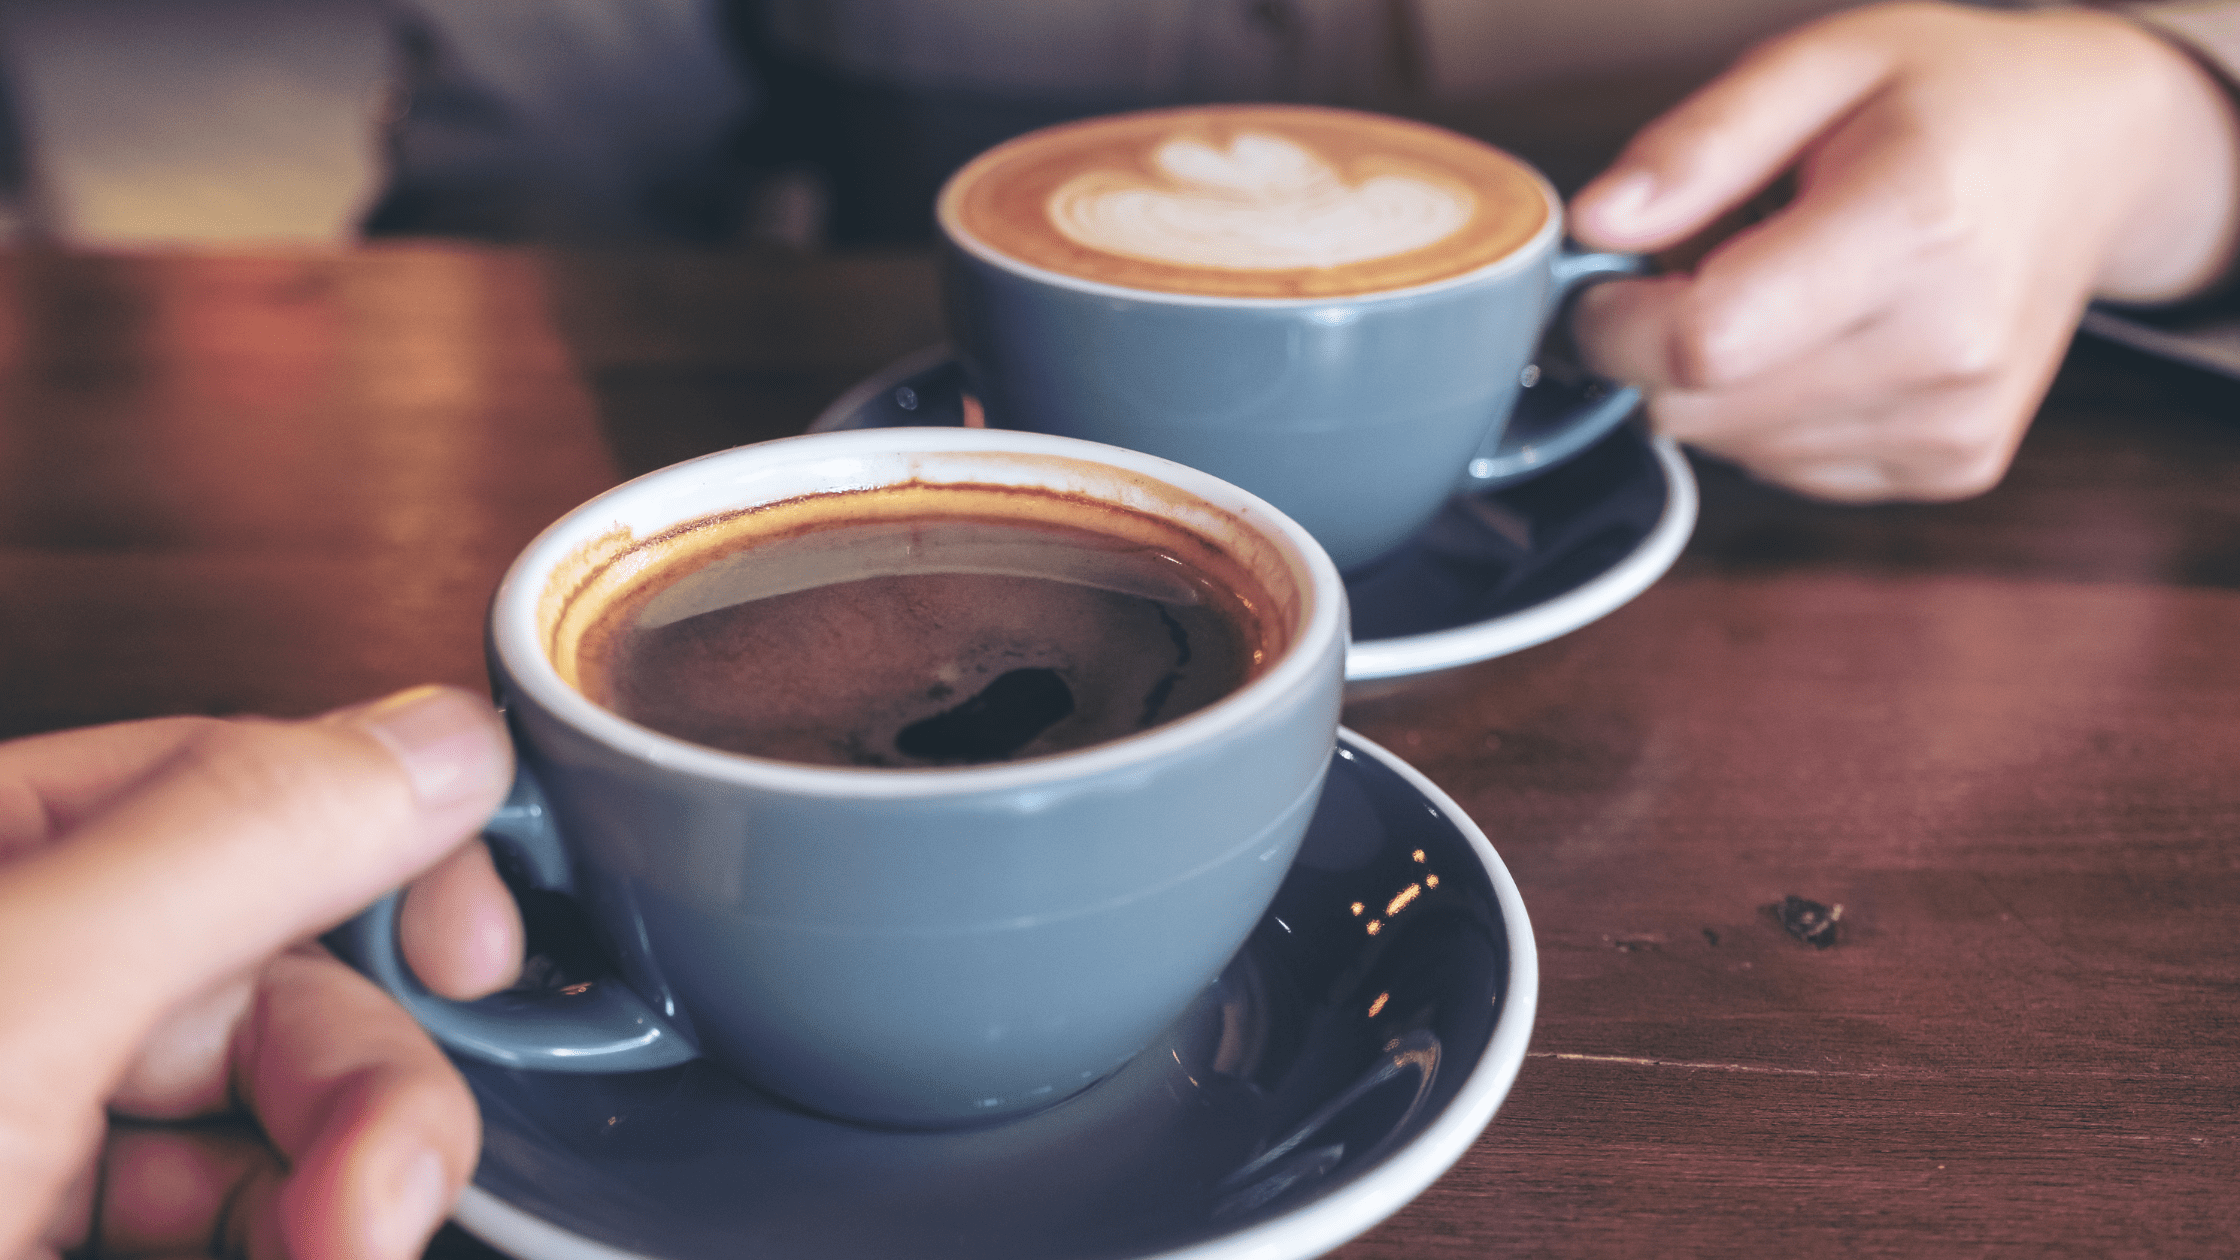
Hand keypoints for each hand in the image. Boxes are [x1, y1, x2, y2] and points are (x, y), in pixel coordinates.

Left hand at [1, 686, 513, 1259]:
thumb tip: (446, 739)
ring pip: (272, 1108)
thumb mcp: (22, 1002)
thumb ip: (235, 840)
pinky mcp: (59, 1242)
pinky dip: (305, 1238)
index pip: (231, 783)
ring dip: (343, 1194)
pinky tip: (319, 1257)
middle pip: (276, 968)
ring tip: (340, 1256)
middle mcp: (15, 976)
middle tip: (369, 1210)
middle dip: (359, 1087)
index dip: (386, 856)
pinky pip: (244, 1215)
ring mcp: (23, 1128)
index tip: (474, 962)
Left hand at [1568, 1, 2239, 500]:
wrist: (2090, 154)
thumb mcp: (1822, 64)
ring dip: (1717, 381)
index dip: (1616, 322)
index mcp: (1914, 226)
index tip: (1607, 282)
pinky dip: (1768, 412)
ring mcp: (1955, 421)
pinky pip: (1783, 468)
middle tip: (1706, 263)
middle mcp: (1948, 345)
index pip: (1703, 340)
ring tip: (1784, 288)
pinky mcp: (1952, 466)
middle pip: (1701, 408)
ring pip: (1730, 448)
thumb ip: (1697, 146)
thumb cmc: (1953, 98)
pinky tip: (1823, 337)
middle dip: (1659, 345)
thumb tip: (1594, 226)